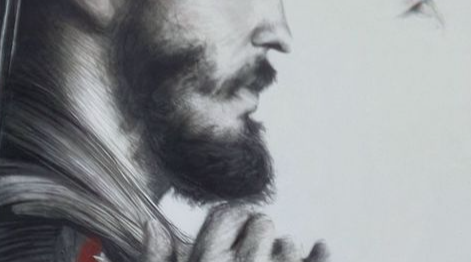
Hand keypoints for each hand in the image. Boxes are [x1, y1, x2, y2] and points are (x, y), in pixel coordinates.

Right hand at [143, 205, 327, 261]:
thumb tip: (149, 223)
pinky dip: (321, 253)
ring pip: (290, 243)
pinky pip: (320, 257)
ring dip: (284, 255)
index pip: (227, 214)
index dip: (232, 223)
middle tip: (250, 259)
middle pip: (262, 221)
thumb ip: (156, 260)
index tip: (232, 238)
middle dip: (258, 237)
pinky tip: (319, 250)